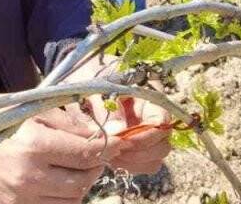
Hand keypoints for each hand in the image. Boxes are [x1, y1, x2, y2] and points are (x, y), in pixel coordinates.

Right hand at [0, 107, 115, 203]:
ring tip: (75, 169)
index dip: (107, 148)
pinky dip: (64, 199)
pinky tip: (59, 184)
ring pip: (71, 200)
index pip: (85, 153)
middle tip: (94, 157)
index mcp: (34, 145)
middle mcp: (29, 176)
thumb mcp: (29, 113)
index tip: (117, 143)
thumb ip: (67, 123)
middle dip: (95, 168)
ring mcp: (21, 198)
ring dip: (81, 185)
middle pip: (82, 181)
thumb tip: (99, 133)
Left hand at [62, 57, 173, 175]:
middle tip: (115, 151)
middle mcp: (152, 115)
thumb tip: (118, 132)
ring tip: (110, 155)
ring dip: (134, 162)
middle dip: (140, 153)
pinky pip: (140, 164)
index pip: (161, 121)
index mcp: (149, 94)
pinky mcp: (133, 146)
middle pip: (163, 144)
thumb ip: (106, 106)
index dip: (146, 136)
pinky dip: (128, 165)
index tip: (123, 141)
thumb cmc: (89, 76)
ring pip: (154, 158)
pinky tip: (110, 157)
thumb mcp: (94, 85)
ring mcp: (144, 132)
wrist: (78, 80)